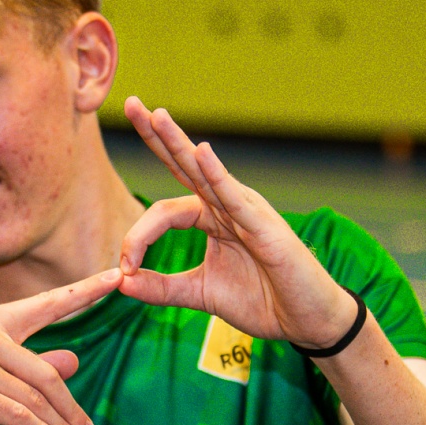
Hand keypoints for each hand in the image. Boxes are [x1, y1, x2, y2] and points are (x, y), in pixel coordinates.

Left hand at [113, 97, 355, 347]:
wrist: (305, 319)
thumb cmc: (262, 301)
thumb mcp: (200, 294)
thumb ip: (161, 287)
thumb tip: (120, 281)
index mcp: (211, 218)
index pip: (164, 210)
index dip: (137, 236)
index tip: (123, 268)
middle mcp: (226, 205)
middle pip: (185, 166)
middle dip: (157, 136)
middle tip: (132, 104)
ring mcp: (246, 210)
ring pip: (206, 173)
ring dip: (179, 143)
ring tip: (156, 115)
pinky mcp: (264, 225)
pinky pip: (236, 197)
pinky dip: (218, 175)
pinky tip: (203, 152)